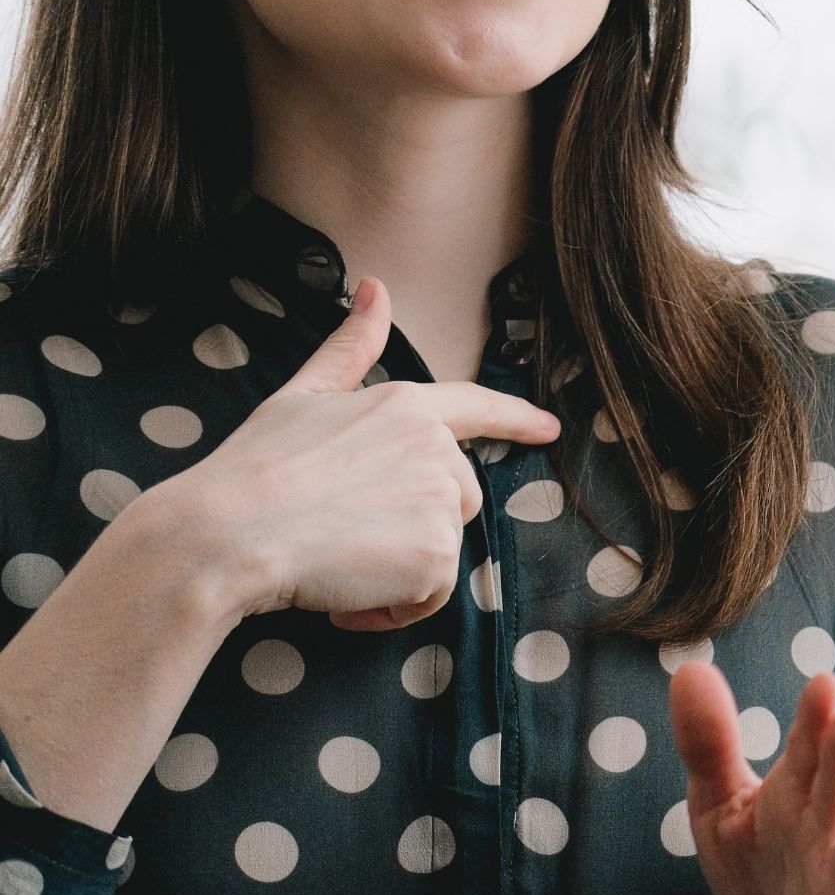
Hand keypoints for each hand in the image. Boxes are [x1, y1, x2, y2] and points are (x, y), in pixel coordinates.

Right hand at [175, 275, 562, 630]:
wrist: (226, 533)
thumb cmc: (254, 468)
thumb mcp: (302, 396)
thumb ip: (350, 349)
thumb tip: (376, 287)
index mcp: (406, 406)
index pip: (477, 407)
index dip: (516, 418)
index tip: (549, 430)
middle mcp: (435, 449)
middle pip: (456, 496)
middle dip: (412, 521)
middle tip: (343, 530)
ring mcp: (440, 501)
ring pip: (442, 547)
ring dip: (399, 568)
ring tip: (339, 562)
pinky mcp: (436, 554)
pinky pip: (430, 595)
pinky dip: (394, 607)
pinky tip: (347, 596)